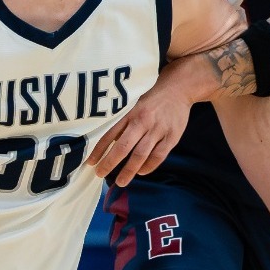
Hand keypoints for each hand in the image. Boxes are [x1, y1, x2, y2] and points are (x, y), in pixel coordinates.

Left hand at [86, 54, 210, 185]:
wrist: (179, 88)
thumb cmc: (153, 100)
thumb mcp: (134, 106)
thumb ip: (124, 124)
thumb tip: (110, 144)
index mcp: (130, 114)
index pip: (110, 135)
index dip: (99, 151)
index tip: (91, 163)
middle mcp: (142, 122)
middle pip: (123, 147)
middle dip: (110, 163)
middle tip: (100, 175)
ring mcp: (158, 130)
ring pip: (140, 155)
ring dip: (128, 171)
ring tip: (120, 182)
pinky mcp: (172, 136)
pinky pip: (158, 156)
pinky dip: (148, 167)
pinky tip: (141, 172)